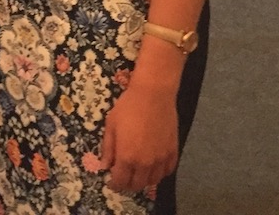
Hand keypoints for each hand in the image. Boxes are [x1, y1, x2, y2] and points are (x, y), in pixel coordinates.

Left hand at [100, 79, 178, 193]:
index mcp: (127, 157)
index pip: (120, 181)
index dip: (114, 184)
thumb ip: (108, 148)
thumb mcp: (111, 125)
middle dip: (128, 184)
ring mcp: (161, 158)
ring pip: (154, 180)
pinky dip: (160, 173)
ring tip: (138, 172)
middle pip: (137, 185)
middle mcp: (145, 163)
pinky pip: (168, 170)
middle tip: (123, 177)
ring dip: (144, 180)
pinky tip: (154, 166)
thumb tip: (105, 166)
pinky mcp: (173, 151)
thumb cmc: (128, 107)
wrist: (153, 94)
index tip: (111, 181)